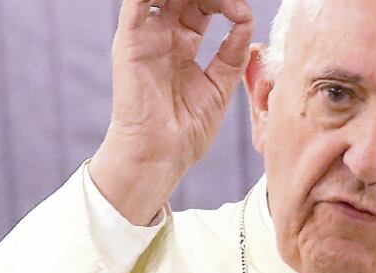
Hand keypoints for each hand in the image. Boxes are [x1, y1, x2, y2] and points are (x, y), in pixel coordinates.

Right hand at [89, 0, 253, 224]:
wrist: (161, 155)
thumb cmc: (187, 132)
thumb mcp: (220, 88)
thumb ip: (233, 54)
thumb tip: (247, 20)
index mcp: (184, 46)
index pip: (203, 7)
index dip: (224, 3)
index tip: (242, 12)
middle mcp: (163, 37)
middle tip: (226, 1)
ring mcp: (145, 38)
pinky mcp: (128, 42)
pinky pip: (134, 4)